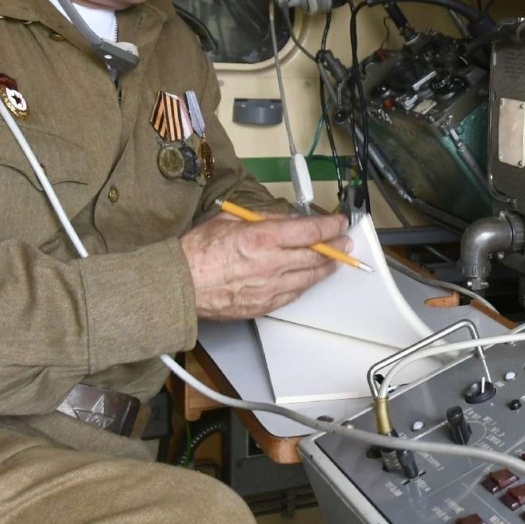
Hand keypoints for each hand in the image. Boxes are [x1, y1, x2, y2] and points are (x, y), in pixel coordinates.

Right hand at [180, 212, 351, 319]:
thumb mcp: (230, 218)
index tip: (341, 222)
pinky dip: (304, 285)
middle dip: (335, 248)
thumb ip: (263, 218)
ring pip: (309, 278)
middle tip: (345, 242)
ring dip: (325, 268)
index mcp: (263, 237)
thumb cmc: (198, 250)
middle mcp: (271, 263)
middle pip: (316, 256)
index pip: (310, 231)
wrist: (179, 285)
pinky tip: (308, 278)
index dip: (331, 226)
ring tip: (334, 261)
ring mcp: (269, 288)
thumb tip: (288, 219)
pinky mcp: (263, 305)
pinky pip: (293, 294)